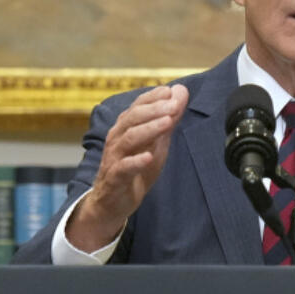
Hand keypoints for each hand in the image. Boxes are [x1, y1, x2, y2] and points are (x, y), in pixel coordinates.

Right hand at [67, 84, 188, 250]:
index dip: (153, 97)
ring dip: (149, 129)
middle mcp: (117, 138)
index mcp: (126, 127)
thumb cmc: (135, 169)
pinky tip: (149, 156)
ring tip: (167, 122)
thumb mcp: (156, 144)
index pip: (137, 106)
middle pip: (132, 118)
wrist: (113, 202)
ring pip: (129, 139)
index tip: (171, 91)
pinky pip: (124, 168)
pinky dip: (136, 161)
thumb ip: (168, 120)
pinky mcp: (115, 178)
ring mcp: (114, 158)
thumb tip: (181, 93)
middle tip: (174, 104)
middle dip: (154, 109)